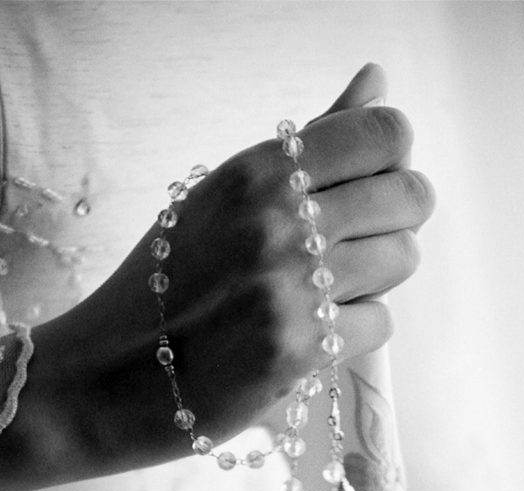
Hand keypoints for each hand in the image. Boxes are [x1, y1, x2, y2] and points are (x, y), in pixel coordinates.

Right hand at [2, 65, 433, 490]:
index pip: (382, 134)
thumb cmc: (167, 281)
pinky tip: (311, 331)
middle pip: (409, 196)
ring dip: (376, 276)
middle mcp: (276, 220)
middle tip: (363, 239)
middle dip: (398, 218)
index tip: (375, 182)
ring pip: (400, 259)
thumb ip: (309, 143)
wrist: (111, 375)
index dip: (394, 158)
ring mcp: (289, 287)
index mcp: (256, 170)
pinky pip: (379, 322)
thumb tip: (376, 81)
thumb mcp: (226, 196)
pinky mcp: (299, 351)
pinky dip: (353, 331)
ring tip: (327, 288)